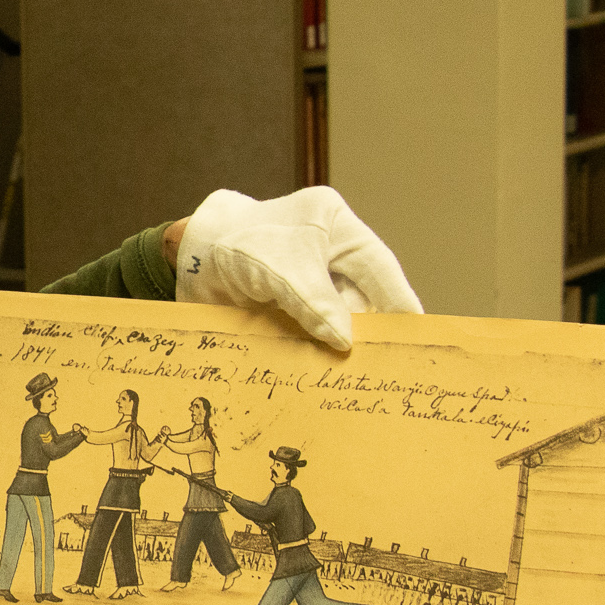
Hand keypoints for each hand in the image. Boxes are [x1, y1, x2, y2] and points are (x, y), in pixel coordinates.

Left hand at [175, 187, 420, 350]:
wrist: (186, 260)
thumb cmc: (233, 244)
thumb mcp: (279, 270)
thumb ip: (314, 302)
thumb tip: (346, 341)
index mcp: (335, 226)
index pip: (379, 268)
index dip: (400, 303)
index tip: (418, 336)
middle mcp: (330, 253)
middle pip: (363, 298)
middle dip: (370, 331)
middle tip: (387, 368)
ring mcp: (312, 281)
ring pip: (340, 320)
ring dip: (343, 348)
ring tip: (356, 378)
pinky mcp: (293, 307)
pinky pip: (316, 332)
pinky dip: (320, 352)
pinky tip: (326, 374)